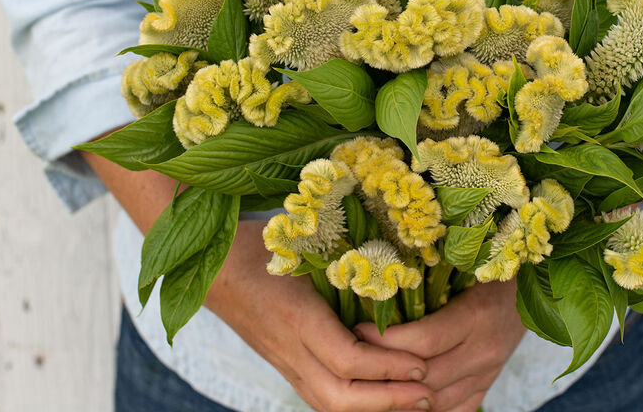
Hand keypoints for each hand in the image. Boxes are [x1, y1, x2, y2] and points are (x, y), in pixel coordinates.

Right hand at [205, 221, 435, 411]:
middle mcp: (289, 349)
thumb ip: (345, 260)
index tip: (422, 364)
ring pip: (329, 404)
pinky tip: (383, 398)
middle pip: (339, 396)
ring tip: (415, 401)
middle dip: (388, 401)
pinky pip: (321, 396)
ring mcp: (285, 362)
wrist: (213, 269)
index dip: (387, 367)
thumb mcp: (304, 247)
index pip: (347, 359)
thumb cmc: (261, 247)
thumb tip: (398, 263)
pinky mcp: (285, 366)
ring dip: (375, 408)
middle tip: (428, 393)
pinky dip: (355, 404)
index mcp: (297, 317)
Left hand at [354, 279, 527, 411]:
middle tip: (352, 359)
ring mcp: (487, 374)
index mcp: (476, 316)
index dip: (386, 341)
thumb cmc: (490, 268)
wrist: (535, 288)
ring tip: (368, 381)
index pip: (424, 341)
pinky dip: (424, 410)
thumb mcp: (466, 265)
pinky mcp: (486, 386)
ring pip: (436, 401)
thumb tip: (382, 283)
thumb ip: (430, 277)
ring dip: (400, 395)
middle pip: (426, 375)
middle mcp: (484, 350)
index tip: (358, 330)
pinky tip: (399, 398)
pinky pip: (453, 411)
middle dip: (385, 370)